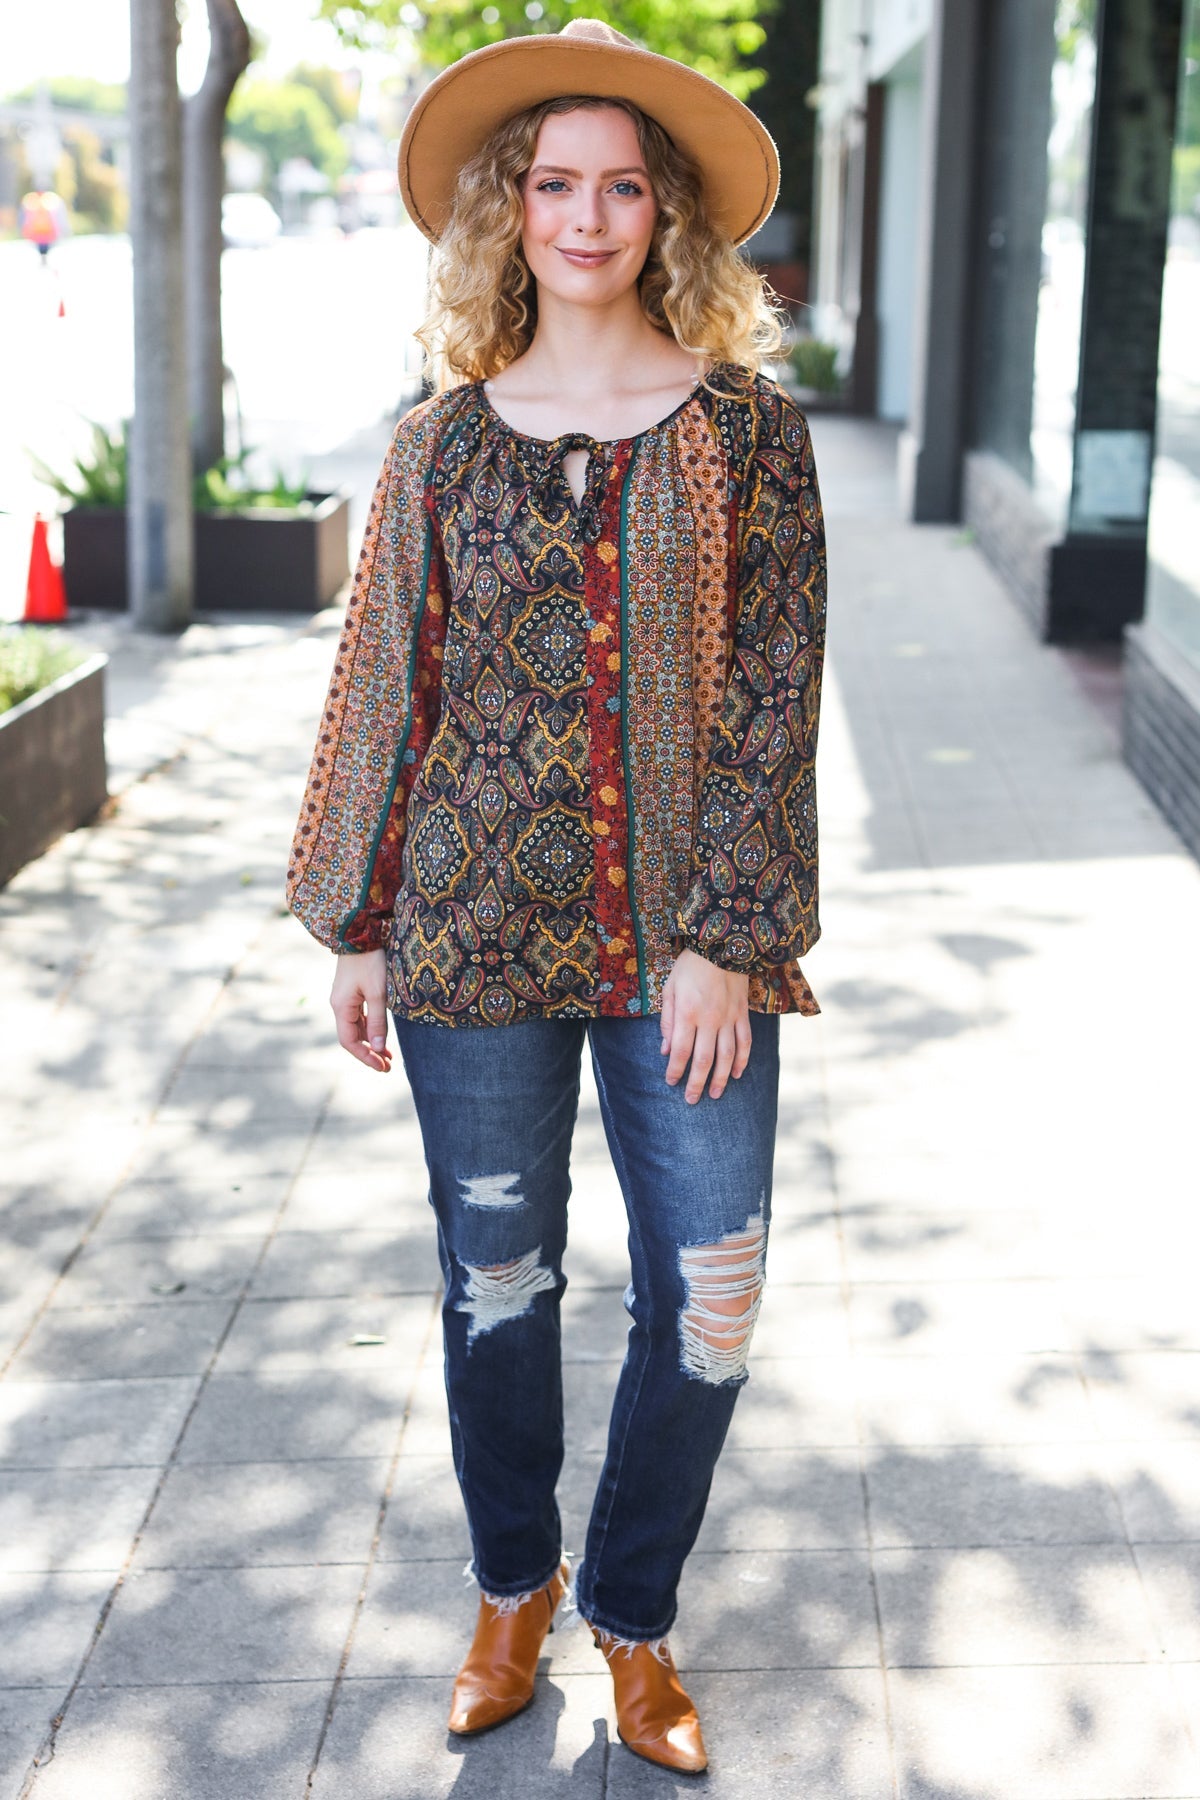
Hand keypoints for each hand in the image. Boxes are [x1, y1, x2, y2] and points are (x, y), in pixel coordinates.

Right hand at [330, 947, 392, 1072]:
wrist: (360, 932)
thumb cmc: (370, 961)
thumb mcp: (378, 992)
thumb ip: (378, 1021)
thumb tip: (379, 1048)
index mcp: (341, 1007)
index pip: (350, 1042)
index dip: (366, 1057)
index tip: (382, 1067)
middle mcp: (339, 1005)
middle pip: (352, 1037)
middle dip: (370, 1053)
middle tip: (388, 1066)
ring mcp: (344, 998)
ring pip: (356, 1028)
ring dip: (371, 1042)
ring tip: (388, 1055)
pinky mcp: (352, 991)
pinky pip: (359, 1016)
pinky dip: (370, 1028)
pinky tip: (381, 1035)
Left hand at [660, 948, 751, 1102]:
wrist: (722, 943)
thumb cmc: (690, 966)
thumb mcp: (670, 988)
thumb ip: (668, 1021)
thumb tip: (666, 1050)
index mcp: (688, 1013)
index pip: (681, 1051)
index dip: (676, 1071)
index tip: (671, 1083)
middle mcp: (710, 1020)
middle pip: (704, 1060)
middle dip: (696, 1083)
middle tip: (692, 1101)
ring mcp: (729, 1018)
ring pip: (727, 1056)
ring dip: (721, 1078)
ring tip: (715, 1094)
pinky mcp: (743, 1014)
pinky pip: (745, 1042)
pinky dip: (743, 1060)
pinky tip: (739, 1073)